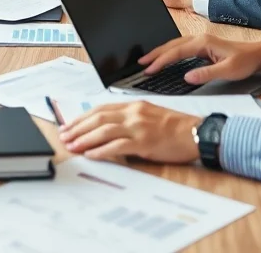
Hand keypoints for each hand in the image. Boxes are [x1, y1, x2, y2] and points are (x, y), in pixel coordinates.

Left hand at [58, 101, 199, 163]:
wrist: (196, 133)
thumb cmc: (175, 127)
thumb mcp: (149, 115)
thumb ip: (130, 118)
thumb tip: (108, 128)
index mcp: (133, 106)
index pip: (101, 109)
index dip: (82, 117)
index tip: (69, 125)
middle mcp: (133, 113)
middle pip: (98, 118)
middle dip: (77, 127)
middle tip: (63, 136)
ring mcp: (138, 127)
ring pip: (104, 130)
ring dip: (85, 139)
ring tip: (72, 146)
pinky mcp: (144, 142)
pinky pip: (117, 146)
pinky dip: (101, 150)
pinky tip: (91, 155)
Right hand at [138, 34, 260, 85]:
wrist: (258, 55)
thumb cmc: (246, 62)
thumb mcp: (228, 70)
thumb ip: (207, 74)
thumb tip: (187, 77)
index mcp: (203, 43)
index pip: (176, 52)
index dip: (161, 61)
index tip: (149, 69)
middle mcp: (199, 39)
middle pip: (172, 45)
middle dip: (155, 54)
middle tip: (140, 64)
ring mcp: (201, 42)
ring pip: (175, 45)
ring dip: (161, 52)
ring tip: (148, 61)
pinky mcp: (203, 47)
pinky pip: (181, 48)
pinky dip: (170, 53)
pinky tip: (166, 59)